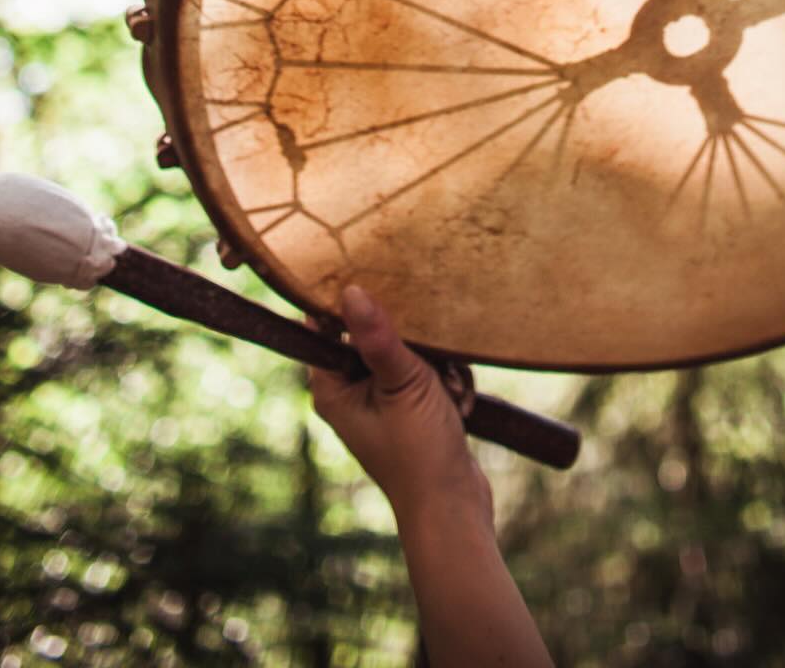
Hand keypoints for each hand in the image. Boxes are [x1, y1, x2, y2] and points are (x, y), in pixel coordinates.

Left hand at [308, 286, 492, 534]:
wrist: (454, 507)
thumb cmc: (419, 452)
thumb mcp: (401, 384)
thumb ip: (377, 337)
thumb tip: (350, 290)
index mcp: (332, 387)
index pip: (326, 324)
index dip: (348, 300)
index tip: (378, 278)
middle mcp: (351, 391)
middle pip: (376, 332)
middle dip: (415, 343)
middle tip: (433, 364)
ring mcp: (383, 398)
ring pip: (411, 350)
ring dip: (439, 366)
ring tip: (449, 393)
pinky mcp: (411, 406)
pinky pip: (430, 371)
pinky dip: (448, 382)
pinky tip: (459, 406)